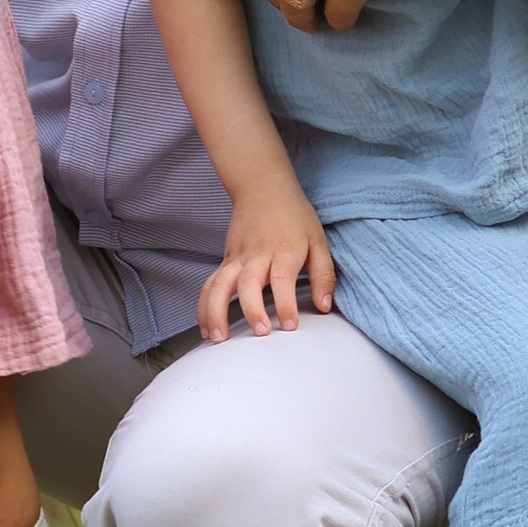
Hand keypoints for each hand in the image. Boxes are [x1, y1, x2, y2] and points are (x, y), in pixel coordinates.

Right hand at [198, 188, 335, 341]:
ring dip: (216, 312)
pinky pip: (209, 285)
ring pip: (219, 284)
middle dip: (252, 309)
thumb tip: (324, 307)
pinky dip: (203, 307)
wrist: (262, 188)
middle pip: (248, 283)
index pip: (282, 278)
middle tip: (260, 332)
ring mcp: (236, 258)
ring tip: (218, 338)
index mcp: (284, 250)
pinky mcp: (225, 261)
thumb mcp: (318, 241)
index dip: (286, 303)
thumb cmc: (294, 216)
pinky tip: (206, 329)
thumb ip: (323, 275)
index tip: (289, 325)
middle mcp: (257, 255)